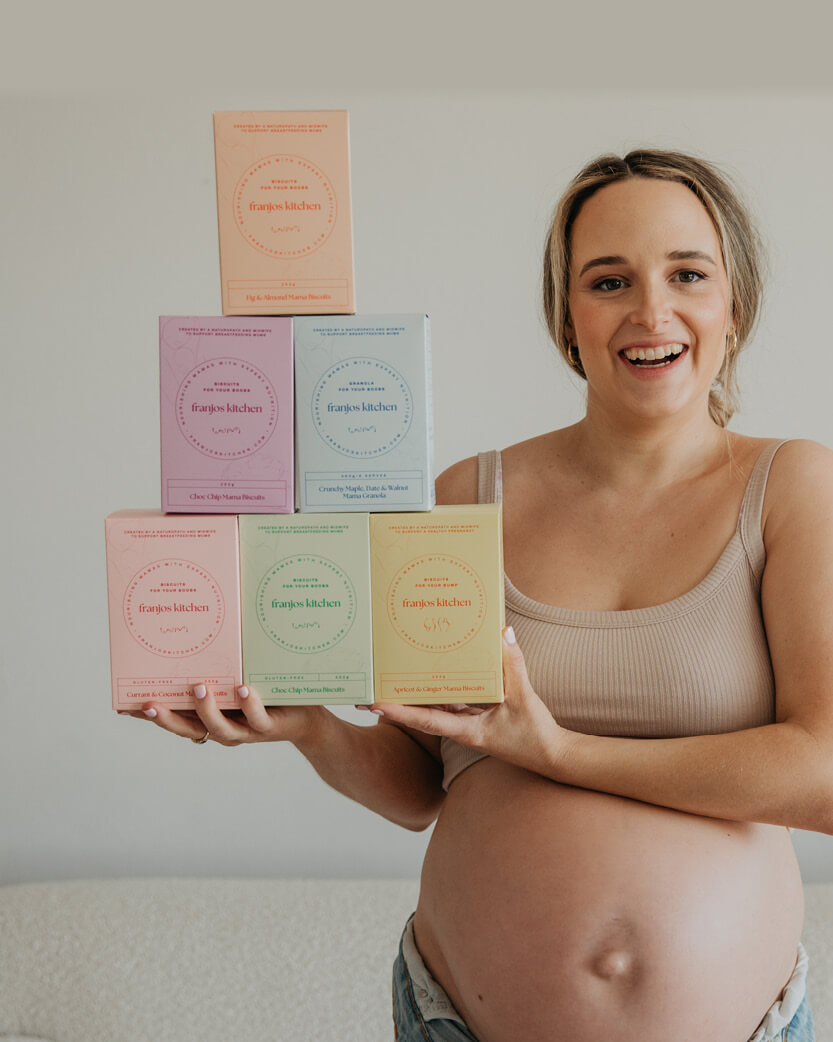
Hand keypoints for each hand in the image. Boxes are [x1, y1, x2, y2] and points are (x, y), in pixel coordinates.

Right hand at [118, 684, 325, 746]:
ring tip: (198, 687)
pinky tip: (243, 690)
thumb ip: (215, 667)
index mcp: (208, 717)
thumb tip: (192, 636)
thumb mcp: (236, 677)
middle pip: (187, 729)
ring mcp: (245, 729)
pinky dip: (249, 706)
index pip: (173, 718)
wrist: (307, 716)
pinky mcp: (270, 726)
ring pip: (220, 728)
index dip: (148, 716)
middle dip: (167, 719)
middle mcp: (222, 727)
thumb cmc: (265, 692)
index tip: (123, 706)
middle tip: (149, 703)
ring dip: (206, 710)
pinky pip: (257, 719)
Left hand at [361, 628, 575, 776]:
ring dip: (414, 696)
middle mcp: (460, 728)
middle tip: (366, 690)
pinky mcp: (476, 719)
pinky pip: (453, 702)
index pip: (426, 721)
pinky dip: (441, 690)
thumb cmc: (535, 734)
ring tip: (388, 679)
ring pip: (435, 707)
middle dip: (395, 703)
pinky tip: (430, 674)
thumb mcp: (524, 698)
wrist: (552, 756)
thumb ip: (513, 665)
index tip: (375, 704)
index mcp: (466, 731)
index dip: (400, 713)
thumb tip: (504, 633)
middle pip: (421, 713)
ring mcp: (467, 724)